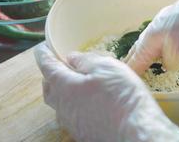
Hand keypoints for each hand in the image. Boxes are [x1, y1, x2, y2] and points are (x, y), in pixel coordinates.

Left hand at [34, 43, 178, 141]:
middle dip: (50, 74)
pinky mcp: (82, 132)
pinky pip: (71, 115)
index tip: (43, 47)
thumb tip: (72, 58)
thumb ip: (85, 60)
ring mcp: (72, 122)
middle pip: (48, 87)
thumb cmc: (121, 97)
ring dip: (62, 91)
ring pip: (59, 103)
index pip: (47, 66)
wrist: (135, 131)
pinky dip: (73, 104)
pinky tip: (87, 101)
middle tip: (60, 65)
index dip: (44, 54)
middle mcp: (63, 106)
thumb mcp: (106, 67)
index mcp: (64, 86)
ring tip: (75, 83)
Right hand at [125, 0, 178, 74]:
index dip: (131, 69)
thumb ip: (170, 62)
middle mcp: (156, 26)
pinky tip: (162, 45)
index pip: (138, 57)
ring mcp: (167, 20)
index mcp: (153, 35)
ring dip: (144, 50)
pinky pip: (161, 35)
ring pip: (151, 39)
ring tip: (141, 58)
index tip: (125, 78)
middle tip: (126, 68)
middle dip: (133, 58)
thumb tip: (168, 63)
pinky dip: (157, 44)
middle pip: (140, 46)